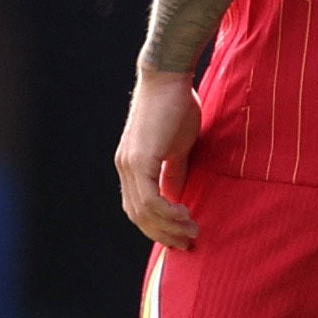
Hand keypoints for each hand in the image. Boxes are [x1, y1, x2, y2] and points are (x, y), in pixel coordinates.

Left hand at [114, 70, 201, 248]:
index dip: (156, 226)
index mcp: (131, 164)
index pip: (138, 207)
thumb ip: (173, 170)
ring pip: (143, 212)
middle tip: (188, 242)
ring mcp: (129, 164)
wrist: (168, 76)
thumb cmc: (176, 103)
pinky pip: (151, 199)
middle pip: (137, 215)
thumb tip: (177, 196)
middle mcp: (124, 167)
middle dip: (163, 234)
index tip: (180, 235)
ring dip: (169, 227)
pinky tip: (186, 214)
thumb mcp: (177, 144)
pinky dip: (168, 213)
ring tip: (192, 231)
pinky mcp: (140, 159)